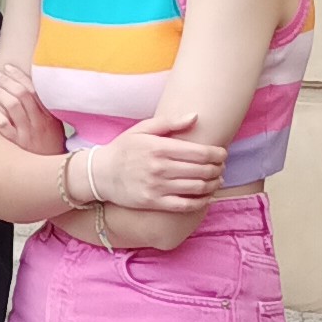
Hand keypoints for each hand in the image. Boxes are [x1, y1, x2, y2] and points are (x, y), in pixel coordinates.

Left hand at [0, 61, 60, 153]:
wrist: (57, 172)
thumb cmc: (53, 146)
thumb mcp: (56, 125)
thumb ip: (46, 109)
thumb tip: (33, 89)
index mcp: (49, 114)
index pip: (34, 88)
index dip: (20, 76)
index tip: (9, 68)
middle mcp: (39, 121)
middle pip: (22, 94)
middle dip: (7, 81)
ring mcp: (28, 133)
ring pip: (13, 107)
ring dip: (0, 94)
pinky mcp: (18, 145)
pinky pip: (5, 127)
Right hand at [96, 114, 226, 211]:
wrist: (99, 175)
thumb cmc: (123, 150)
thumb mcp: (141, 129)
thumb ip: (169, 122)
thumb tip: (195, 116)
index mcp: (160, 148)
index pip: (201, 152)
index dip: (218, 154)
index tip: (222, 154)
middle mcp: (160, 168)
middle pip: (203, 170)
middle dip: (218, 168)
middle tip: (221, 167)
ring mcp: (157, 187)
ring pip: (197, 187)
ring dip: (213, 184)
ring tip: (217, 180)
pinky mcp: (153, 202)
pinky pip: (185, 205)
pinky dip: (201, 202)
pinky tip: (206, 196)